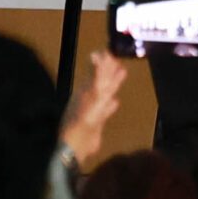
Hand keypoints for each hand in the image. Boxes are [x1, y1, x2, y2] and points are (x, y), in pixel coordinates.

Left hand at [58, 49, 127, 170]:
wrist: (75, 148)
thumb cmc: (82, 120)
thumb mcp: (91, 95)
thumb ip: (96, 75)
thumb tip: (98, 54)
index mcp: (87, 90)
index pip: (98, 71)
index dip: (105, 61)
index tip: (112, 50)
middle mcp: (89, 97)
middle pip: (102, 80)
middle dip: (110, 70)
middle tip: (119, 58)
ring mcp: (92, 110)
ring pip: (105, 93)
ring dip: (113, 84)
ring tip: (122, 73)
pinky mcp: (96, 123)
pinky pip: (105, 110)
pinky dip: (110, 106)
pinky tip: (115, 102)